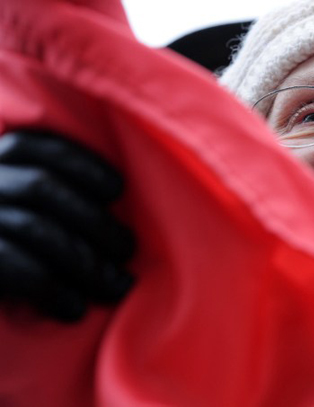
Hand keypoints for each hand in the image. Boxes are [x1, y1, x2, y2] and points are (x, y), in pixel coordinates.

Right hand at [0, 130, 134, 321]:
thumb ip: (58, 202)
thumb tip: (118, 214)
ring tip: (113, 286)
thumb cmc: (13, 254)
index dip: (82, 164)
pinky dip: (49, 287)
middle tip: (128, 250)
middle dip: (95, 222)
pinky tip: (73, 308)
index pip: (35, 147)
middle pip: (41, 188)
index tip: (117, 190)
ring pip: (34, 228)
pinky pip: (8, 264)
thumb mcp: (27, 214)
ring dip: (84, 260)